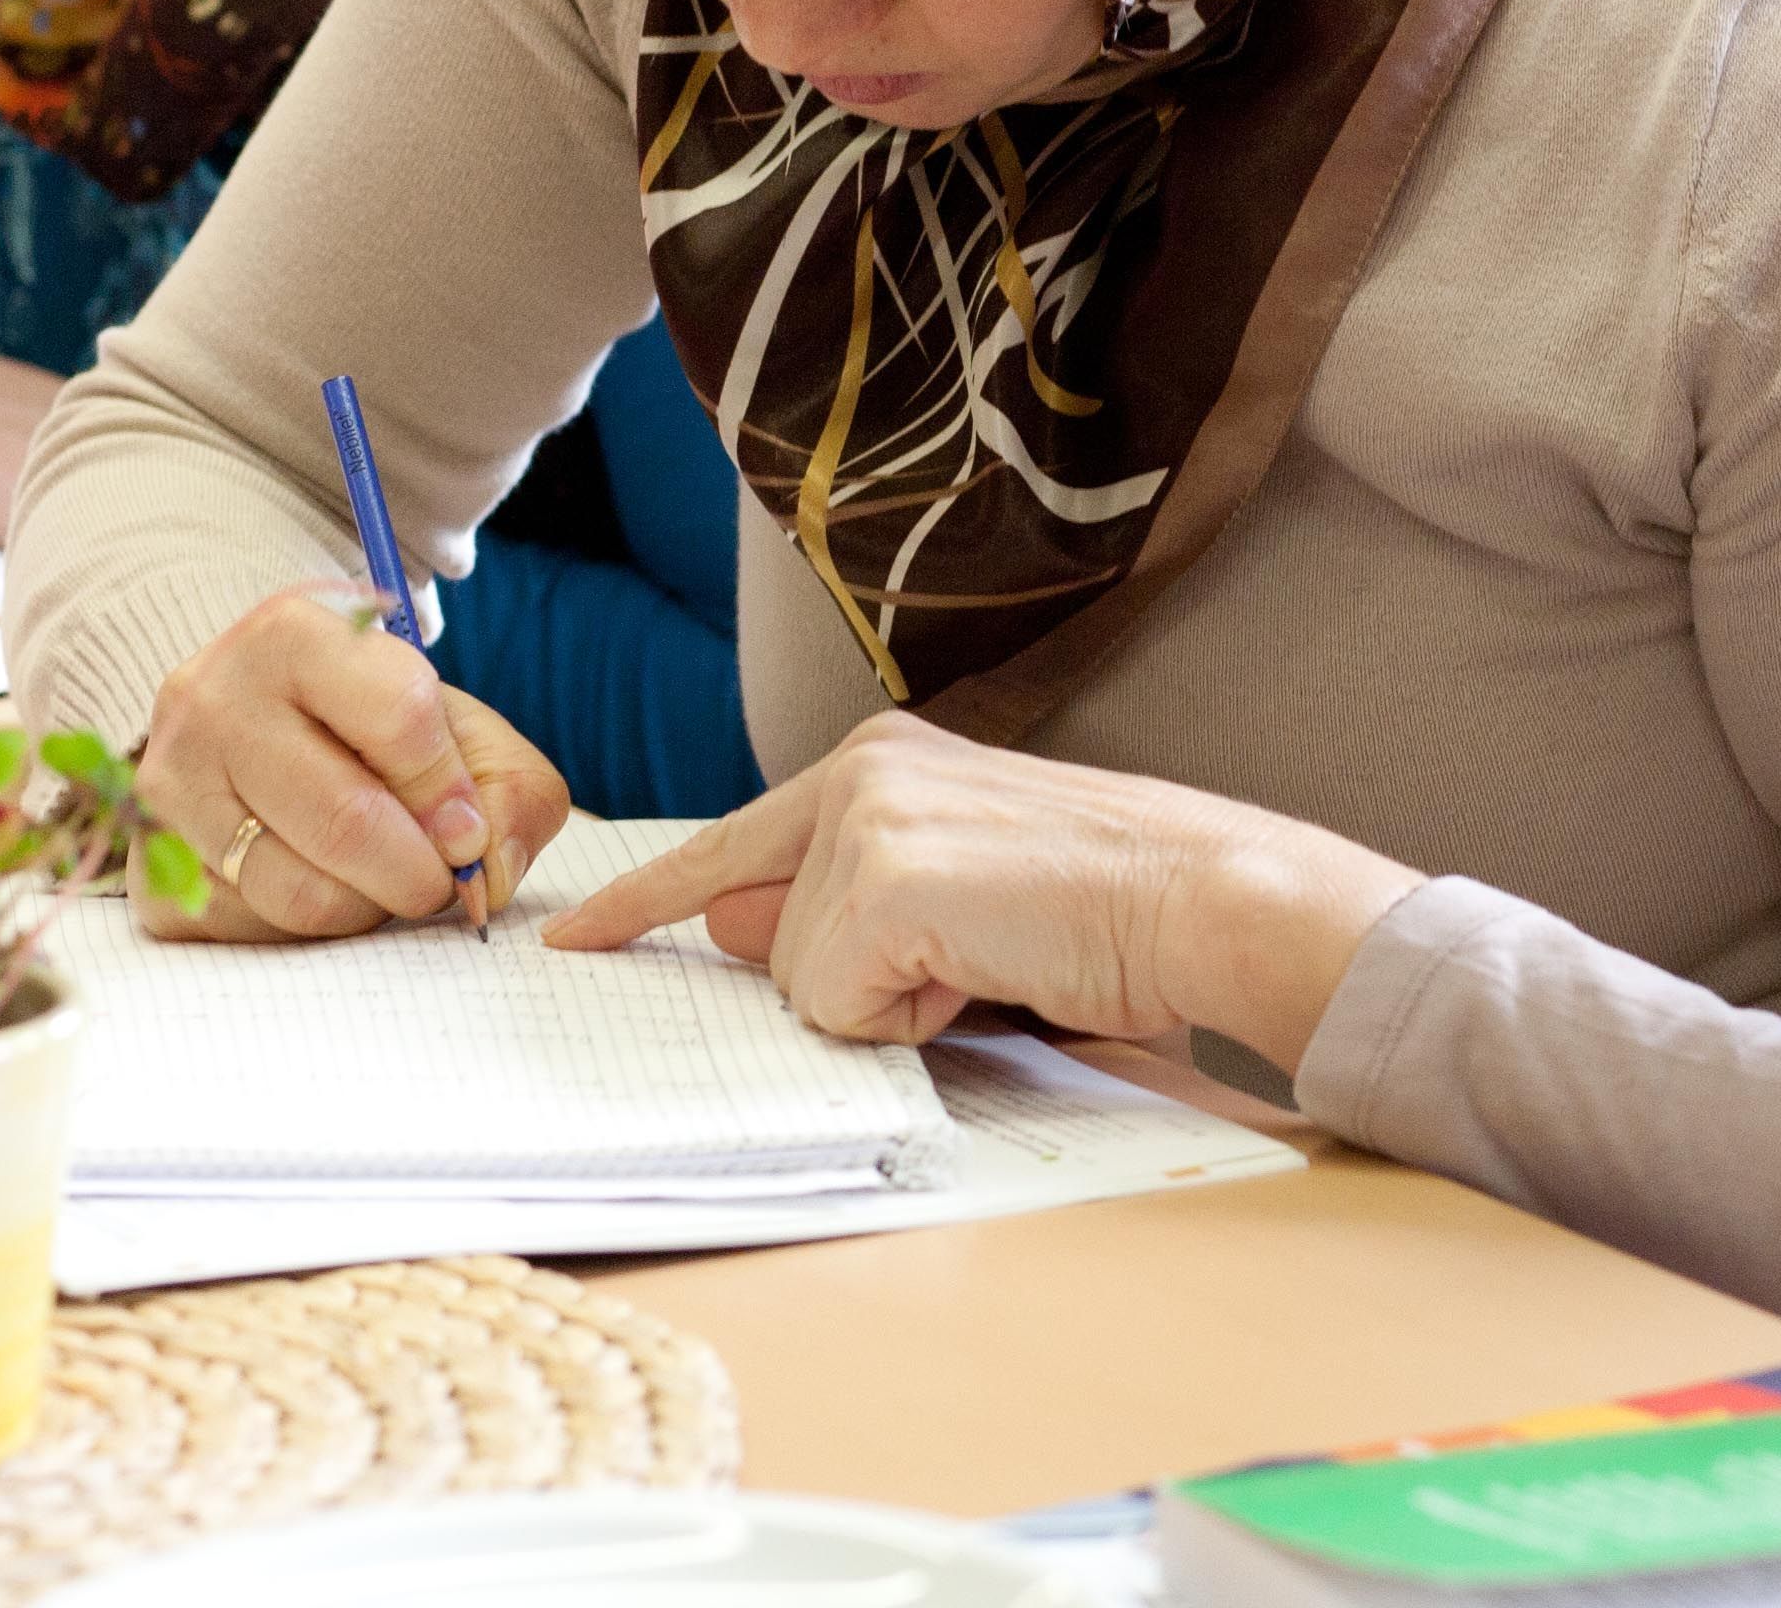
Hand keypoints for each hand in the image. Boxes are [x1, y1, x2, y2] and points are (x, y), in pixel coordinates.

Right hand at [134, 583, 575, 943]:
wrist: (255, 734)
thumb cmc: (370, 729)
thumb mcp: (456, 727)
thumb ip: (509, 788)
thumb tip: (493, 875)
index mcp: (292, 635)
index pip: (399, 715)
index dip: (449, 790)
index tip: (466, 831)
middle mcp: (211, 699)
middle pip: (348, 817)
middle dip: (420, 871)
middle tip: (440, 883)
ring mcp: (169, 786)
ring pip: (302, 889)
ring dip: (370, 906)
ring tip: (379, 878)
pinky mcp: (151, 870)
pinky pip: (260, 929)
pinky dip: (315, 928)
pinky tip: (320, 885)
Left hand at [543, 713, 1424, 1068]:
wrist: (1203, 895)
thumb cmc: (1102, 909)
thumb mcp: (953, 900)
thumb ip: (839, 908)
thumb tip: (736, 931)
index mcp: (878, 763)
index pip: (732, 843)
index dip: (647, 902)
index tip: (576, 937)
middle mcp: (858, 772)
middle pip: (767, 933)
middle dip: (847, 978)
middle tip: (972, 953)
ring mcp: (865, 821)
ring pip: (801, 981)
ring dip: (892, 1001)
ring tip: (994, 955)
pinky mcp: (882, 880)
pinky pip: (836, 1004)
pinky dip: (907, 1016)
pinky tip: (985, 968)